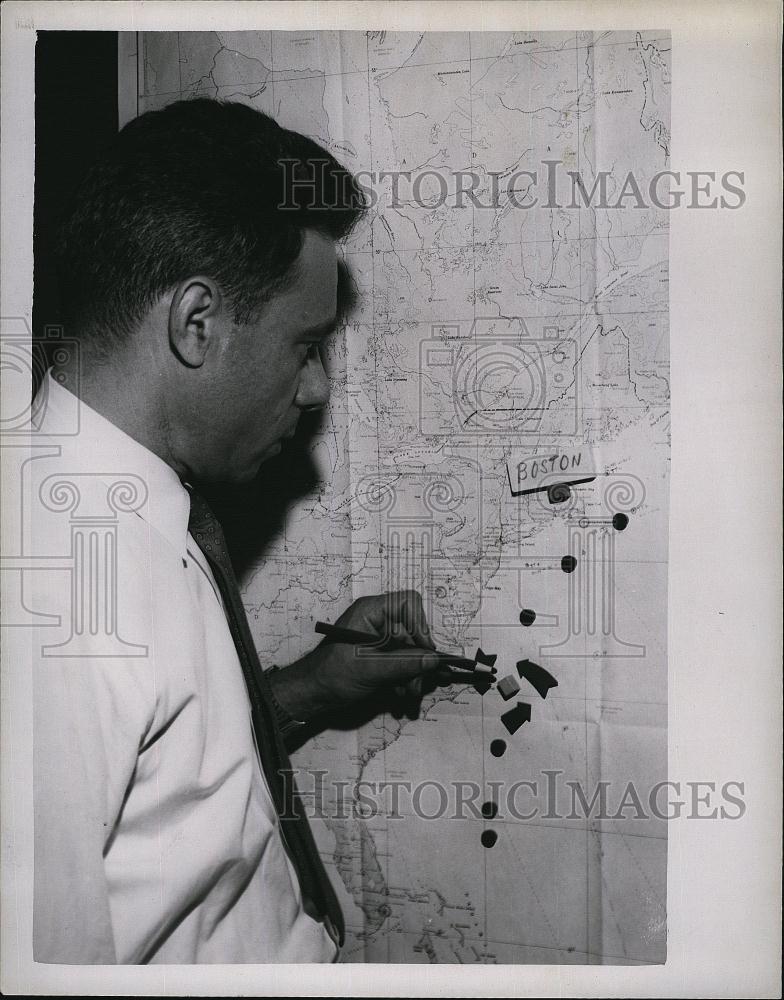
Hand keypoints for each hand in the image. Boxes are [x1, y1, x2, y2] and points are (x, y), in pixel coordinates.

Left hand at [271, 591, 444, 721]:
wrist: (313, 694)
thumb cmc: (331, 674)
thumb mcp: (370, 669)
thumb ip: (404, 663)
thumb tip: (433, 660)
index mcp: (371, 611)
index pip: (408, 603)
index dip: (420, 624)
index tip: (424, 651)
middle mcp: (378, 621)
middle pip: (413, 632)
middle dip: (418, 660)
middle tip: (418, 684)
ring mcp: (380, 639)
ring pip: (412, 650)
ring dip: (414, 674)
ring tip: (409, 694)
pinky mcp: (382, 655)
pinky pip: (404, 662)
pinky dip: (405, 678)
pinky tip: (400, 694)